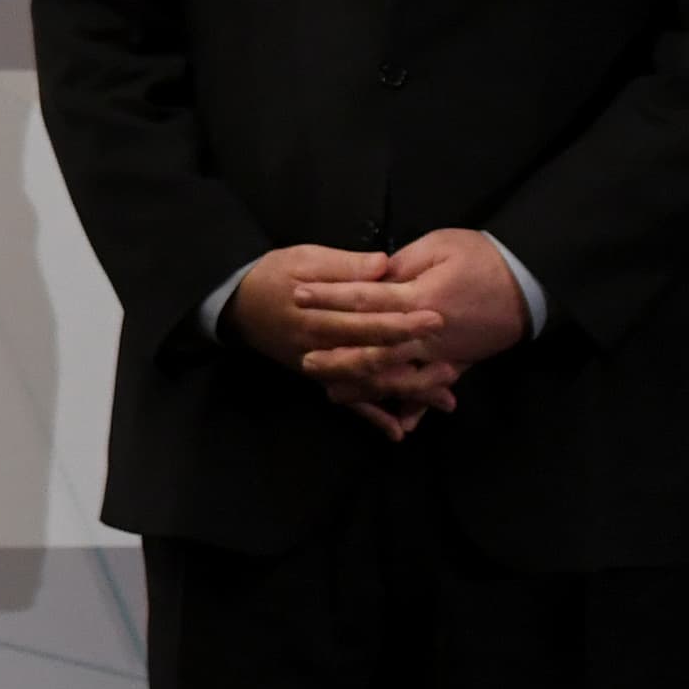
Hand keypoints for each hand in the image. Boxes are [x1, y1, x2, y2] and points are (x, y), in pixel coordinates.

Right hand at [228, 244, 447, 441]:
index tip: (435, 318)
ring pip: (365, 384)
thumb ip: (343, 265)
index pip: (364, 321)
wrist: (236, 304)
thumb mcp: (305, 259)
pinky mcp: (318, 377)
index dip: (399, 322)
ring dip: (404, 393)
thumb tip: (382, 265)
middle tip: (451, 363)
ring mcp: (319, 367)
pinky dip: (372, 417)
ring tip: (445, 397)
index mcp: (317, 315)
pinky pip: (347, 401)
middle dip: (413, 363)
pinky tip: (399, 430)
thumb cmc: (273, 275)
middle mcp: (318, 347)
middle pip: (369, 359)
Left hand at [291, 229, 529, 441]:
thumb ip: (400, 266)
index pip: (363, 298)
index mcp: (419, 297)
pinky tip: (398, 421)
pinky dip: (416, 404)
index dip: (328, 296)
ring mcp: (445, 352)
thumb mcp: (438, 247)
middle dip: (339, 356)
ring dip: (366, 386)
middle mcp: (428, 332)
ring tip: (333, 392)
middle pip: (374, 348)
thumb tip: (369, 277)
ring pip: (398, 375)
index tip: (297, 294)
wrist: (532, 282)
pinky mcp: (460, 362)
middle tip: (305, 361)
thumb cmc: (483, 256)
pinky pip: (432, 388)